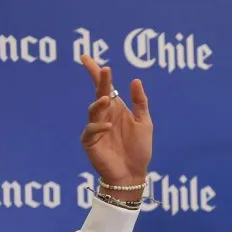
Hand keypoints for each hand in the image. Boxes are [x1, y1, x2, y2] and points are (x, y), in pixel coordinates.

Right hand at [79, 55, 152, 187]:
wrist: (133, 173)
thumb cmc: (138, 149)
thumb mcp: (144, 123)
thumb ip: (140, 103)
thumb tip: (135, 80)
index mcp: (116, 108)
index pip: (104, 87)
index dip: (96, 73)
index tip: (86, 58)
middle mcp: (104, 115)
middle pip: (99, 93)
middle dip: (100, 81)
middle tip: (103, 69)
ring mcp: (95, 127)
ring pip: (93, 110)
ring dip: (99, 103)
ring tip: (107, 98)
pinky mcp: (90, 142)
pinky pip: (91, 131)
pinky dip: (99, 127)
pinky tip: (108, 126)